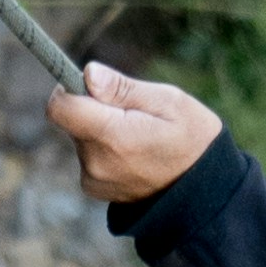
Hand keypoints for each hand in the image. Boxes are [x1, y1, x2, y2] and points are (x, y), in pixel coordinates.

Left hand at [48, 62, 222, 203]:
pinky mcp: (96, 189)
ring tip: (139, 137)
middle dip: (95, 109)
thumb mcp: (170, 102)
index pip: (60, 108)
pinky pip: (88, 157)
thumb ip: (123, 88)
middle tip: (133, 115)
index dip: (69, 89)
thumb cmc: (194, 140)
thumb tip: (89, 74)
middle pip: (72, 120)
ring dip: (101, 130)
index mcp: (112, 136)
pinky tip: (134, 155)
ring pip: (81, 138)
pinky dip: (104, 150)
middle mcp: (96, 162)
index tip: (92, 86)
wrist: (205, 192)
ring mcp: (94, 180)